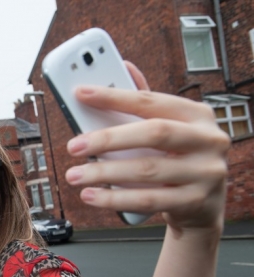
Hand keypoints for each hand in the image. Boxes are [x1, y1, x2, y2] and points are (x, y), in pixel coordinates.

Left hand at [64, 62, 229, 232]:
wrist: (204, 206)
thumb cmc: (179, 159)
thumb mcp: (170, 129)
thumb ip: (146, 104)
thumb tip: (123, 66)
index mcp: (198, 115)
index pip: (151, 101)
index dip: (114, 96)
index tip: (81, 93)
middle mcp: (208, 140)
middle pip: (152, 133)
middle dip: (107, 139)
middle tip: (73, 146)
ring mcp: (206, 173)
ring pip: (147, 170)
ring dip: (104, 173)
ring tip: (75, 175)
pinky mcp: (196, 202)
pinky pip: (148, 200)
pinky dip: (114, 199)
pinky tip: (91, 195)